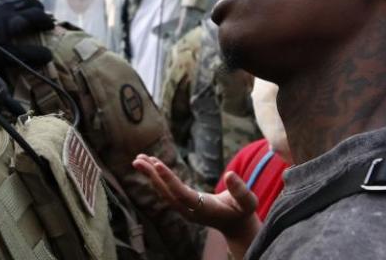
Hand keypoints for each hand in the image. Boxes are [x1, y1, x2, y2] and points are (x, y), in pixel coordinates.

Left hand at [132, 154, 261, 256]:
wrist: (236, 225)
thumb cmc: (242, 211)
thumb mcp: (248, 202)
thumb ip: (240, 190)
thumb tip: (229, 174)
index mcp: (204, 209)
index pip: (182, 193)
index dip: (169, 179)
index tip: (156, 164)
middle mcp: (190, 210)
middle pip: (167, 192)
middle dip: (152, 176)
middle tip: (137, 160)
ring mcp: (185, 209)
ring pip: (164, 192)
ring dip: (150, 176)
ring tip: (138, 159)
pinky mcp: (182, 205)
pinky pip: (166, 191)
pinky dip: (157, 178)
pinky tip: (149, 166)